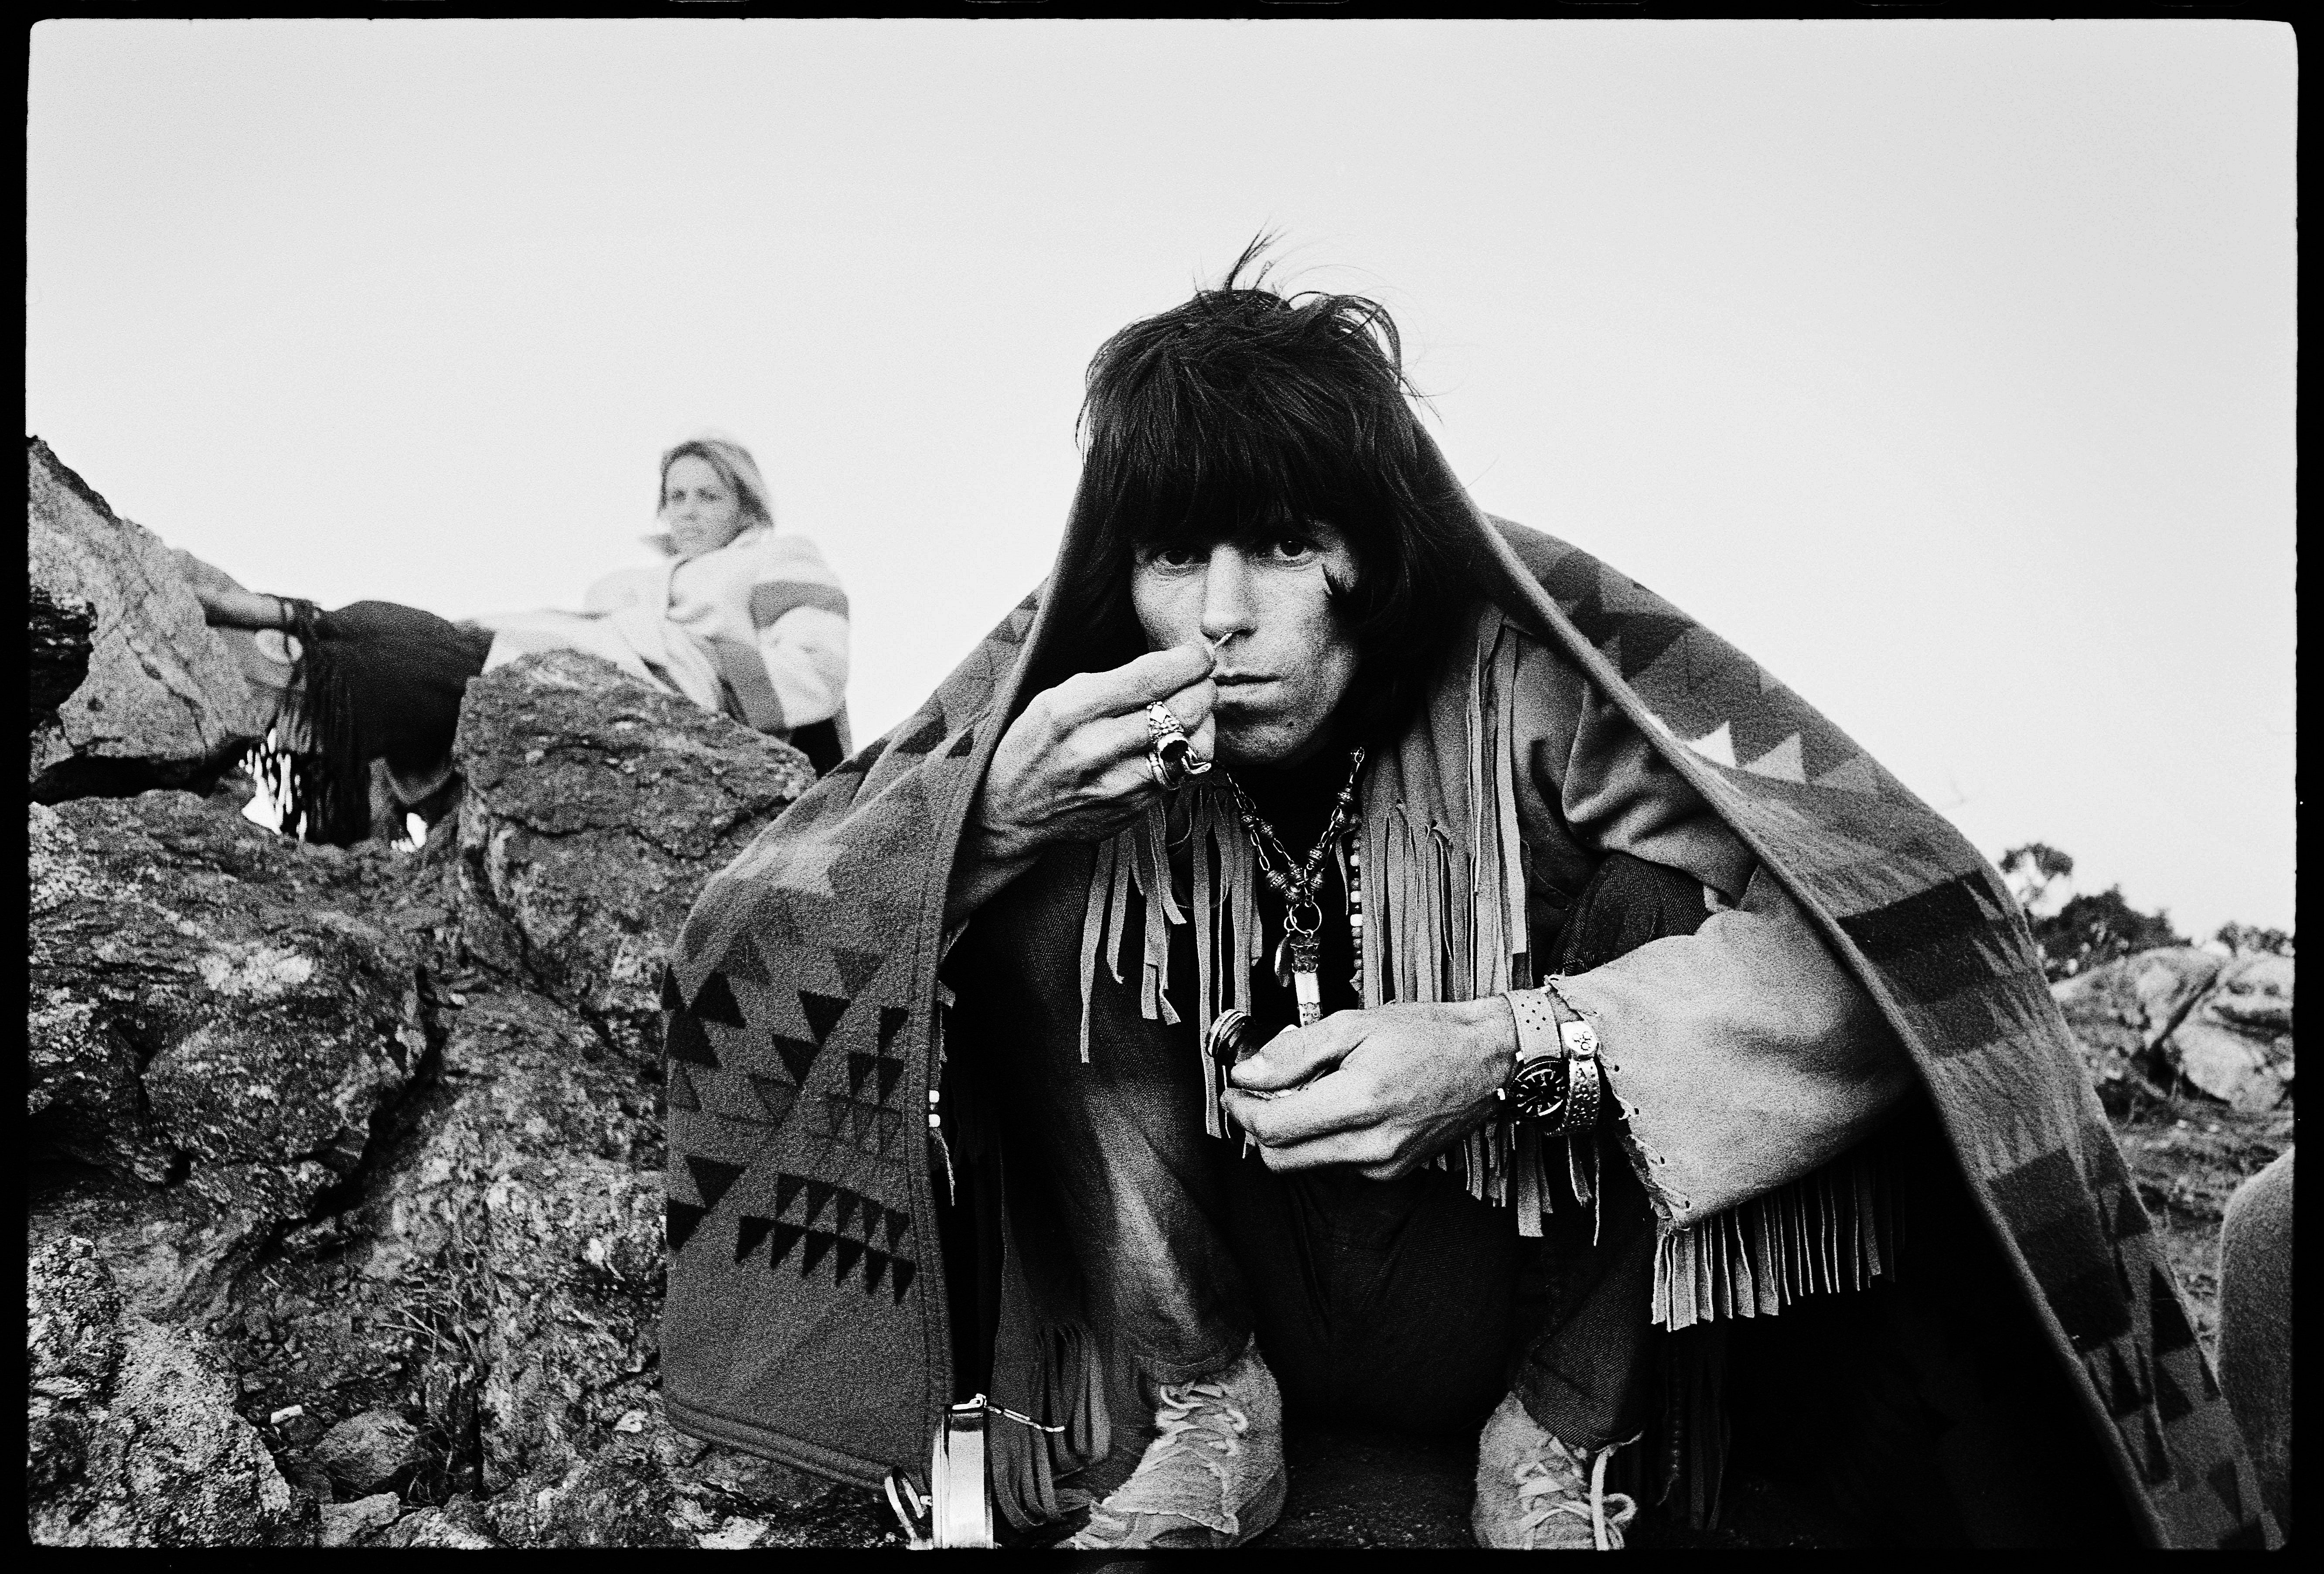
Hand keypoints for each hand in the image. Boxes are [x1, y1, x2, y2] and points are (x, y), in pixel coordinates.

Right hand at [971, 643, 1217, 866]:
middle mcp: (1096, 748)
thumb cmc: (1034, 746)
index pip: (1151, 676)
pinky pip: (1180, 774)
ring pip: (1192, 746)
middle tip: (1202, 680)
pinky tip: (1173, 742)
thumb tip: (1171, 664)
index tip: (1198, 654)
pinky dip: (1185, 753)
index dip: (1189, 660)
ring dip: (1204, 722)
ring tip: (1194, 711)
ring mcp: (1118, 785)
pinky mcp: (1133, 809)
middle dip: (1204, 687)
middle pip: (1183, 710)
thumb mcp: (1056, 698)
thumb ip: (1112, 682)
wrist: (1010, 811)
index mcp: (1072, 710)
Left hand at [1220, 998, 1517, 1180]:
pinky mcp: (1393, 1171)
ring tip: (1309, 1090)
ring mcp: (1384, 1164)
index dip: (1242, 1109)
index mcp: (1361, 1101)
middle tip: (1259, 1093)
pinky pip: (1338, 1163)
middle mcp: (1372, 1144)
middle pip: (1282, 1158)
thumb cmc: (1429, 1036)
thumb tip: (1249, 1072)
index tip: (1236, 1089)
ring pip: (1307, 1163)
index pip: (1274, 1128)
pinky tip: (1341, 1105)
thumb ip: (1295, 1051)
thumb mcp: (1355, 1024)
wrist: (1488, 1061)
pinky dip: (1325, 1138)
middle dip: (1260, 1127)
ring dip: (1293, 1133)